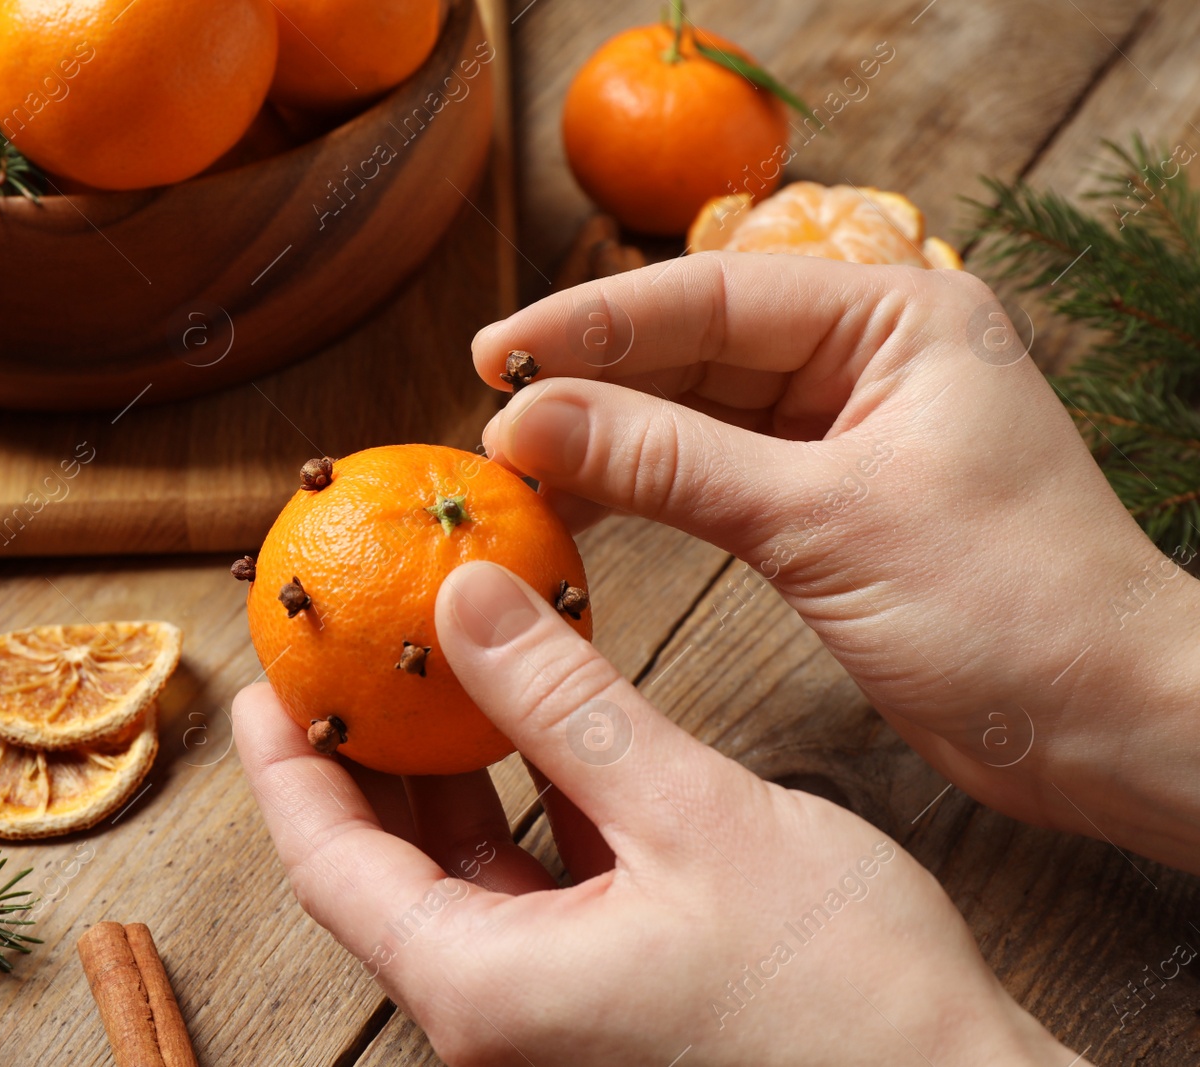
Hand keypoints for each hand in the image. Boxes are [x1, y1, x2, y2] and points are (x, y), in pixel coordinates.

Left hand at [234, 562, 1073, 1065]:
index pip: (328, 863)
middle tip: (348, 658)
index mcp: (484, 990)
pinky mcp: (613, 993)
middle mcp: (499, 1015)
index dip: (285, 763)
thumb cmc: (842, 997)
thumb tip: (469, 602)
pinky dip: (528, 804)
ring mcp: (555, 1010)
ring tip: (439, 670)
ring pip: (462, 873)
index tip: (265, 681)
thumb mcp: (691, 817)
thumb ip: (569, 707)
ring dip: (448, 774)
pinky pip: (535, 886)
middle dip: (362, 758)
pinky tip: (543, 727)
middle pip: (382, 869)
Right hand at [473, 252, 1199, 873]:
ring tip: (516, 468)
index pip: (712, 296)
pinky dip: (645, 493)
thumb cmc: (1012, 607)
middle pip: (695, 349)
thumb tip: (530, 422)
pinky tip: (577, 510)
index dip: (592, 324)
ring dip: (608, 441)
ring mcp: (847, 430)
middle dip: (591, 383)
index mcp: (897, 316)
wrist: (1107, 726)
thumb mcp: (825, 521)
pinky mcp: (828, 502)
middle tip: (486, 412)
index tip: (493, 352)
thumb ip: (670, 465)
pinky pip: (713, 477)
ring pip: (695, 416)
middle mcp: (869, 357)